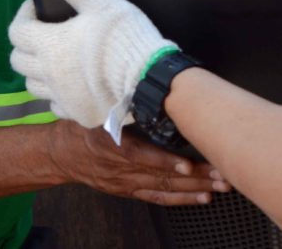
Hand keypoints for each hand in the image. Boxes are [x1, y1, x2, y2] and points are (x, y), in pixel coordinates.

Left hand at [9, 0, 173, 127]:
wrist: (149, 80)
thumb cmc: (122, 37)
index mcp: (48, 46)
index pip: (16, 31)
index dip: (25, 15)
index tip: (41, 7)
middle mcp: (48, 76)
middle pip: (18, 60)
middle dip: (27, 43)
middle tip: (48, 31)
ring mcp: (62, 99)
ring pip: (33, 86)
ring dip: (38, 71)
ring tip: (58, 58)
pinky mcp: (79, 116)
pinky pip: (56, 107)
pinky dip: (57, 95)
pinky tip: (74, 85)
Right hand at [50, 121, 229, 205]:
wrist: (60, 154)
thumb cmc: (81, 126)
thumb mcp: (95, 109)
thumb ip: (120, 103)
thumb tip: (146, 82)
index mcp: (111, 144)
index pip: (141, 156)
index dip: (165, 162)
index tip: (187, 163)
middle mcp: (120, 168)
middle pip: (161, 175)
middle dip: (195, 176)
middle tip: (221, 173)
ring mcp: (125, 183)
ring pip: (164, 189)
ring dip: (194, 189)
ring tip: (219, 187)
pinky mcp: (128, 191)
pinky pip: (157, 197)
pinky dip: (180, 199)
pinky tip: (200, 198)